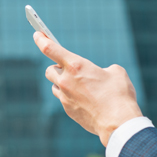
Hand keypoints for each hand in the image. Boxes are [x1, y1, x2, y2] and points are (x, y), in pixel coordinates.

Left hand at [33, 32, 142, 146]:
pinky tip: (85, 100)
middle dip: (57, 67)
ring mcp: (65, 97)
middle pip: (49, 70)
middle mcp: (66, 81)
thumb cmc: (119, 95)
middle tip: (69, 69)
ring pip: (55, 86)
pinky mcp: (68, 111)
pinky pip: (64, 100)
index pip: (50, 48)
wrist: (118, 123)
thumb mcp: (116, 72)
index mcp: (76, 66)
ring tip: (79, 86)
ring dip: (62, 83)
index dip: (41, 39)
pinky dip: (70, 97)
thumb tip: (102, 75)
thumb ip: (104, 69)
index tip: (37, 33)